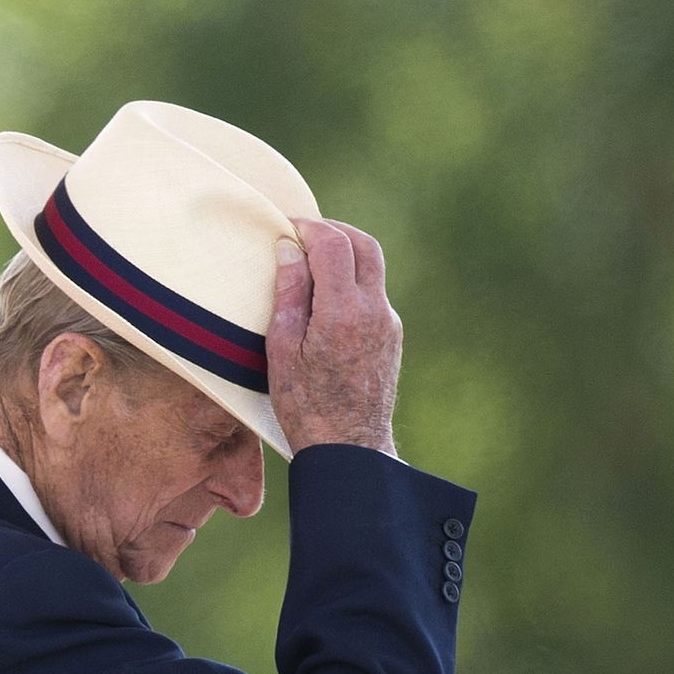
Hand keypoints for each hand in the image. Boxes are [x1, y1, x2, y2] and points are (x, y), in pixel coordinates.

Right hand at [266, 217, 401, 457]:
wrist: (350, 447)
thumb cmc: (306, 404)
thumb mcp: (282, 348)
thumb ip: (289, 293)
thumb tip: (288, 249)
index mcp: (343, 311)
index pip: (333, 244)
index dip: (309, 227)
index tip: (286, 226)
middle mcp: (374, 310)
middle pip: (364, 245)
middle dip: (334, 230)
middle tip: (304, 232)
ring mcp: (388, 323)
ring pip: (373, 268)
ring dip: (345, 254)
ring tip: (311, 263)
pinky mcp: (391, 336)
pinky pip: (373, 293)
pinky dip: (351, 281)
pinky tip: (326, 298)